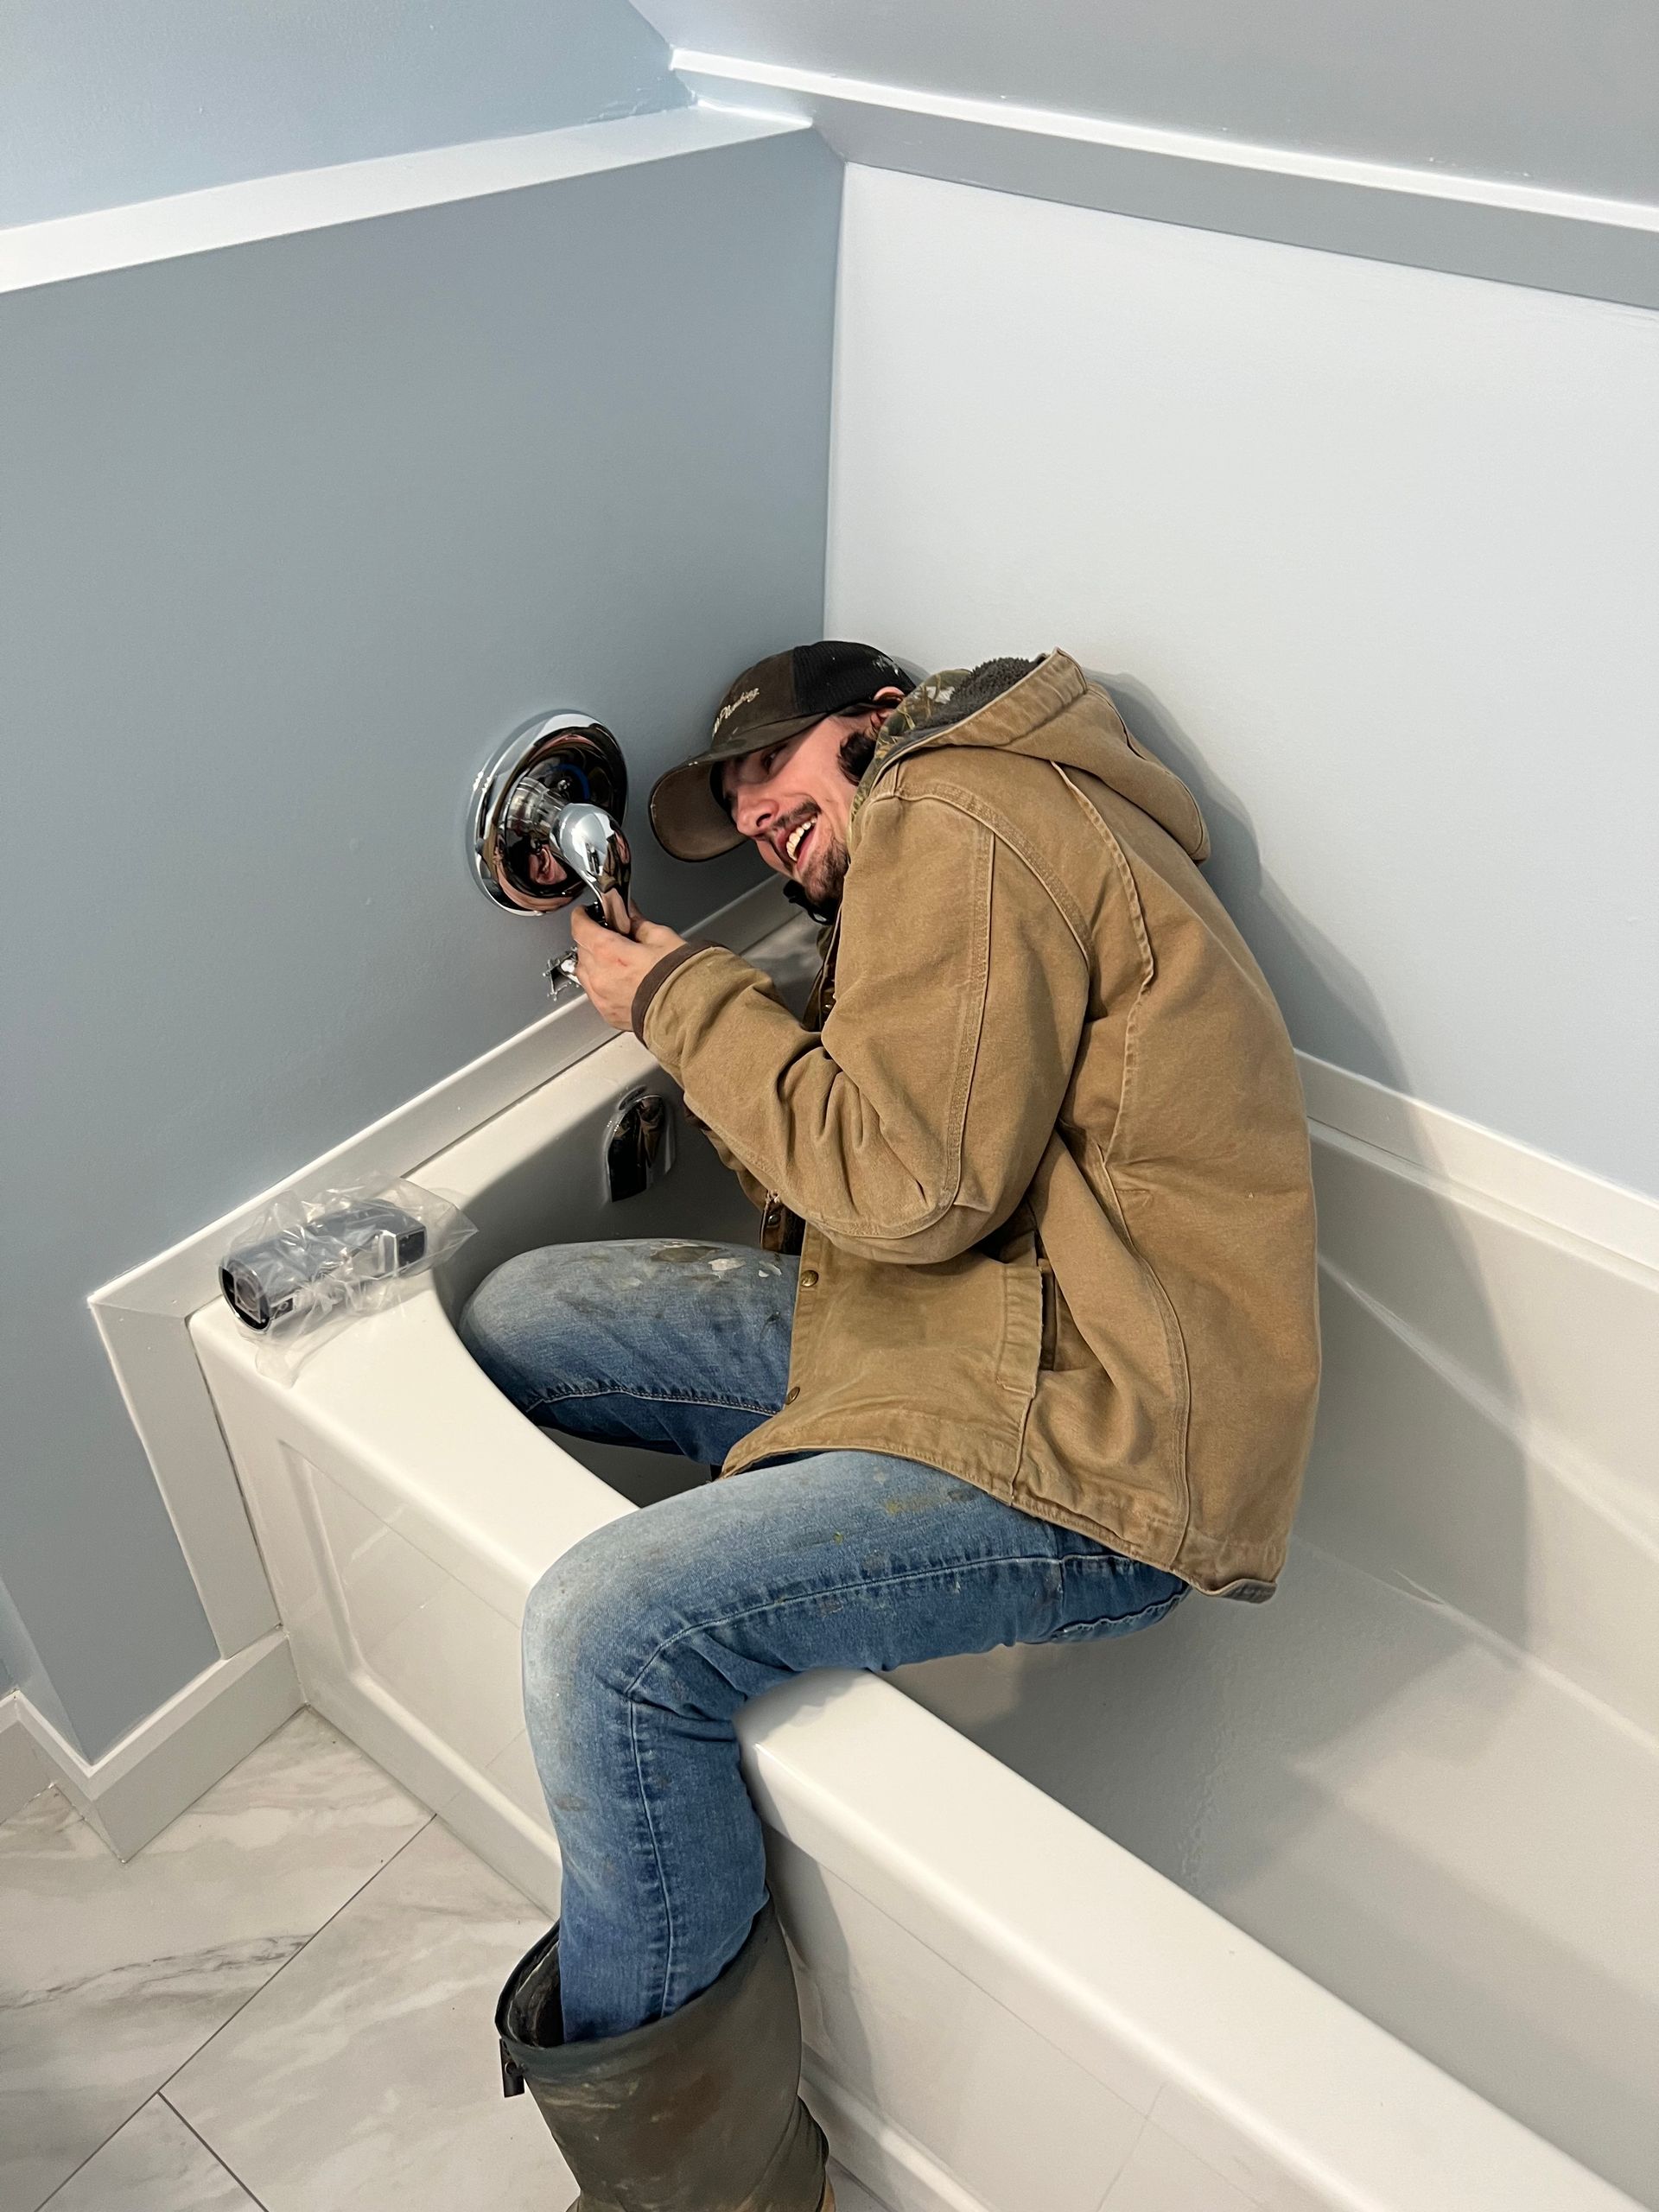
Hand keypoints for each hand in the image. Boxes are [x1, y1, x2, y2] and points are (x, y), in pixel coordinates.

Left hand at [567, 897, 685, 1030]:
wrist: (690, 1011)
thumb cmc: (680, 977)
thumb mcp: (661, 937)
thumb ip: (637, 923)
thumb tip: (629, 912)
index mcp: (610, 952)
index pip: (581, 928)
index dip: (581, 917)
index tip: (585, 914)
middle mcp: (600, 976)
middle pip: (582, 950)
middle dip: (592, 940)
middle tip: (609, 937)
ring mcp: (602, 998)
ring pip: (584, 973)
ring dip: (593, 963)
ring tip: (615, 960)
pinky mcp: (608, 1014)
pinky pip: (594, 994)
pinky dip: (601, 984)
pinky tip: (620, 981)